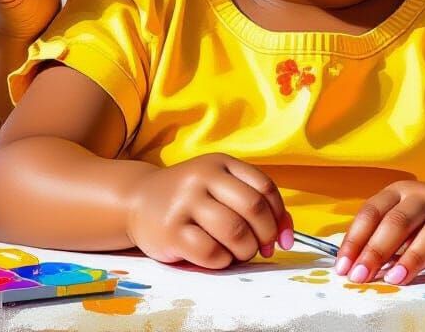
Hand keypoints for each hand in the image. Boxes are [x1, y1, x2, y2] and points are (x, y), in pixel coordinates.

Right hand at [124, 154, 292, 267]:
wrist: (138, 201)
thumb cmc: (190, 197)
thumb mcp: (219, 185)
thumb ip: (252, 199)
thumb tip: (286, 234)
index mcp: (221, 162)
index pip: (264, 187)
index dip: (280, 215)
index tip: (283, 237)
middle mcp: (203, 177)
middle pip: (253, 207)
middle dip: (266, 235)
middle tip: (262, 248)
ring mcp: (185, 203)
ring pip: (235, 232)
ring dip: (246, 250)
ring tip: (240, 253)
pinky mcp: (171, 231)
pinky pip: (211, 253)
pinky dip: (223, 261)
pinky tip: (218, 257)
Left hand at [336, 180, 424, 286]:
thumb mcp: (402, 217)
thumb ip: (379, 236)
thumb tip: (351, 264)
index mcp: (402, 191)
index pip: (373, 211)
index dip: (356, 240)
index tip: (344, 267)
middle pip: (400, 221)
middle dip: (378, 249)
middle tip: (362, 275)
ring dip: (414, 256)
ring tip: (396, 278)